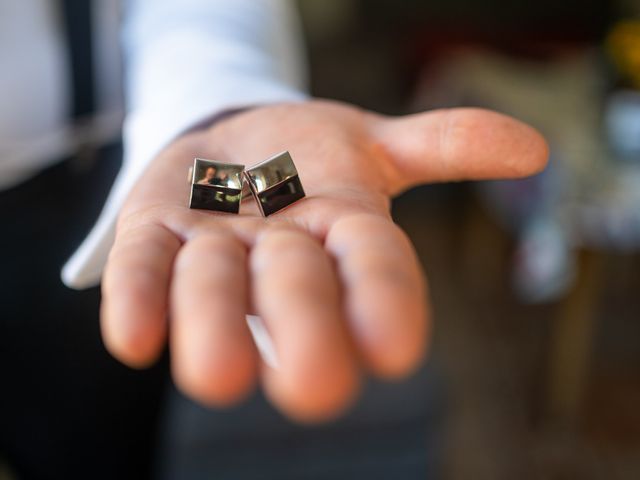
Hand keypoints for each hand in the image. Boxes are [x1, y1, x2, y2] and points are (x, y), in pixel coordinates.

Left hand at [101, 100, 546, 421]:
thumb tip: (530, 148)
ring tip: (217, 373)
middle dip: (304, 332)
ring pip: (211, 290)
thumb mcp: (372, 142)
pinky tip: (134, 340)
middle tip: (313, 391)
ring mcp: (211, 250)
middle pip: (297, 294)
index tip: (395, 351)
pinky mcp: (151, 237)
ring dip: (211, 320)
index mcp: (343, 230)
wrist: (224, 140)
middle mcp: (280, 255)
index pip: (375, 269)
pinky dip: (137, 302)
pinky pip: (141, 272)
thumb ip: (442, 145)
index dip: (385, 303)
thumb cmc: (304, 154)